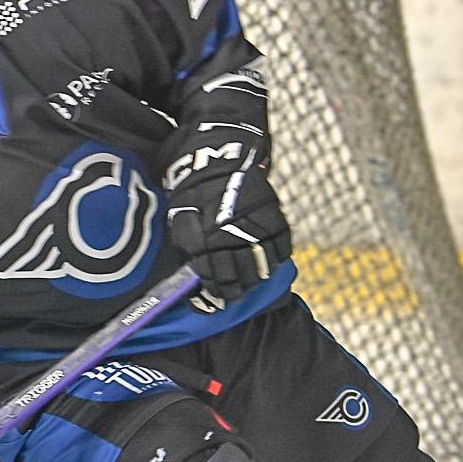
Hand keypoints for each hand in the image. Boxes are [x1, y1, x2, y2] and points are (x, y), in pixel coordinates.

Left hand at [166, 158, 290, 299]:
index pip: (217, 281)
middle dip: (239, 290)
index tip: (219, 297)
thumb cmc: (192, 198)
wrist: (214, 164)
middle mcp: (233, 241)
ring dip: (258, 277)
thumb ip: (191, 253)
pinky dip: (276, 258)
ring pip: (264, 268)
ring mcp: (256, 230)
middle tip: (237, 292)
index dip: (219, 293)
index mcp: (207, 245)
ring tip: (253, 278)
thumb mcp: (181, 225)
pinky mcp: (274, 219)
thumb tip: (200, 279)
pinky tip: (268, 260)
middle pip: (243, 279)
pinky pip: (282, 249)